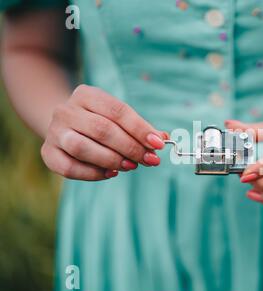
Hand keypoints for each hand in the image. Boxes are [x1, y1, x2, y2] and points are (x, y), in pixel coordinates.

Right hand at [41, 85, 166, 180]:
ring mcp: (54, 132)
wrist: (65, 126)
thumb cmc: (100, 121)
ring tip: (131, 166)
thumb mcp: (118, 117)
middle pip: (103, 130)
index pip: (118, 111)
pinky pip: (71, 168)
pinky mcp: (48, 153)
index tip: (158, 144)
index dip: (140, 129)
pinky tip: (112, 173)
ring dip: (113, 160)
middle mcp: (66, 110)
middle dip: (131, 148)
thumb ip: (140, 128)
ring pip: (83, 148)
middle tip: (150, 160)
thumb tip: (163, 139)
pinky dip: (94, 174)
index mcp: (86, 94)